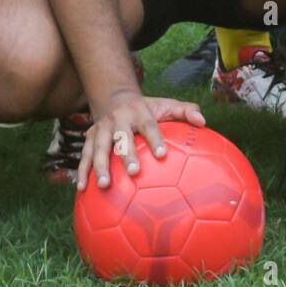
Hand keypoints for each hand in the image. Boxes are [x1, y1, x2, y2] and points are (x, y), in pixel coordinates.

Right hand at [77, 91, 206, 190]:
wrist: (116, 97)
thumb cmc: (148, 108)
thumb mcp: (166, 105)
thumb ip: (186, 111)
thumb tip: (203, 122)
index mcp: (139, 112)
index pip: (148, 125)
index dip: (155, 139)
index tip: (162, 155)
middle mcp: (118, 119)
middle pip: (121, 137)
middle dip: (126, 154)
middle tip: (133, 172)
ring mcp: (101, 128)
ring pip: (99, 147)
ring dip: (100, 166)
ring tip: (104, 185)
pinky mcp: (90, 137)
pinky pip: (84, 156)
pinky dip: (82, 171)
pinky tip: (81, 189)